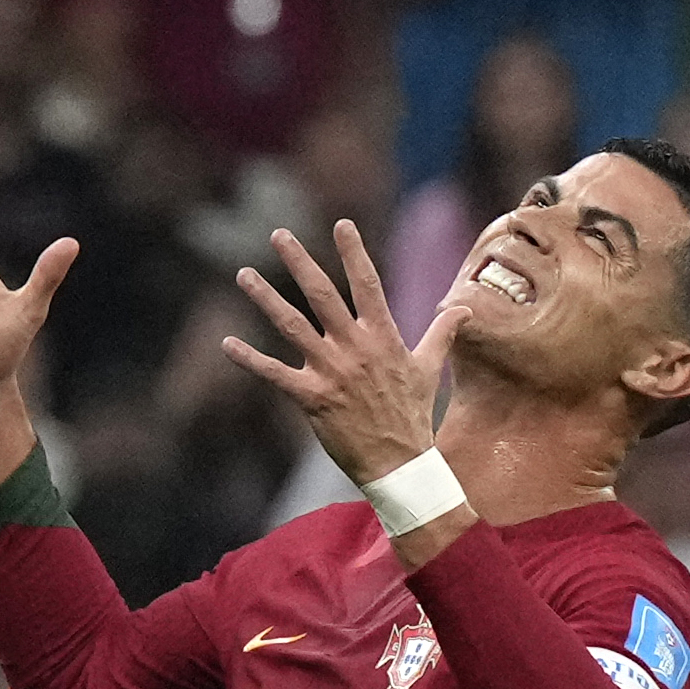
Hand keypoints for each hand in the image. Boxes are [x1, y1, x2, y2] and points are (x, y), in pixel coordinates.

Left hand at [224, 221, 459, 497]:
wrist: (400, 464)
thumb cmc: (414, 416)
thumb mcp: (430, 370)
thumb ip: (441, 334)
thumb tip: (461, 309)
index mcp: (382, 337)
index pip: (367, 284)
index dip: (353, 253)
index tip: (341, 224)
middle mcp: (354, 348)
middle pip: (321, 295)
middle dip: (299, 261)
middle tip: (278, 234)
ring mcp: (331, 372)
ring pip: (291, 326)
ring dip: (265, 298)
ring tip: (243, 274)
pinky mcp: (311, 398)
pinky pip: (275, 374)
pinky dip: (249, 359)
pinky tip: (228, 344)